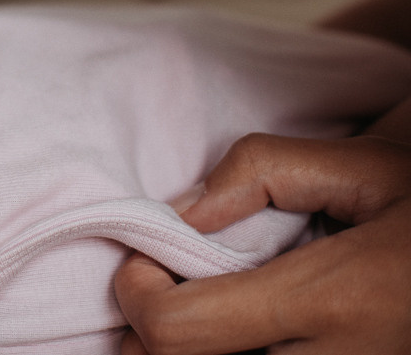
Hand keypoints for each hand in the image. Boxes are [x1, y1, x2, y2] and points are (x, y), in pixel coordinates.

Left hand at [115, 133, 410, 353]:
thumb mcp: (369, 168)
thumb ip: (264, 171)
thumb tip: (184, 211)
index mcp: (333, 302)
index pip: (177, 330)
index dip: (137, 292)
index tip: (144, 254)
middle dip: (149, 325)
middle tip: (167, 280)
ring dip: (182, 346)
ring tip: (201, 303)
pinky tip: (233, 329)